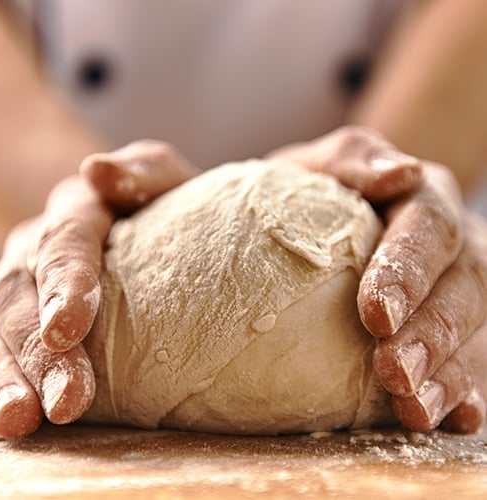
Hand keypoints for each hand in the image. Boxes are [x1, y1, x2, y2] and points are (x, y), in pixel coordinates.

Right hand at [0, 140, 197, 437]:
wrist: (155, 221)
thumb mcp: (170, 180)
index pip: (64, 241)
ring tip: (22, 421)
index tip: (68, 328)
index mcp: (78, 208)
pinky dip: (3, 384)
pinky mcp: (23, 317)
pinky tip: (10, 420)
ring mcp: (27, 283)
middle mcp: (41, 246)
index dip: (63, 283)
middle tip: (67, 401)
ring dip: (10, 376)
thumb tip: (96, 171)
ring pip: (1, 328)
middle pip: (25, 293)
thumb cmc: (173, 207)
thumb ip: (144, 172)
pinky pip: (2, 349)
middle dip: (41, 350)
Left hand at [270, 126, 486, 432]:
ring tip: (414, 410)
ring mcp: (458, 288)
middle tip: (396, 373)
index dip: (410, 270)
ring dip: (449, 373)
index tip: (376, 314)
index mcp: (422, 198)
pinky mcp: (452, 328)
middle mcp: (453, 244)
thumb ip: (352, 158)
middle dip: (433, 333)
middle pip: (463, 285)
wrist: (319, 214)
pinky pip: (471, 363)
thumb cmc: (308, 192)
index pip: (429, 227)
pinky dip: (461, 390)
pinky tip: (448, 418)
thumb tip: (402, 171)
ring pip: (475, 331)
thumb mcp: (315, 167)